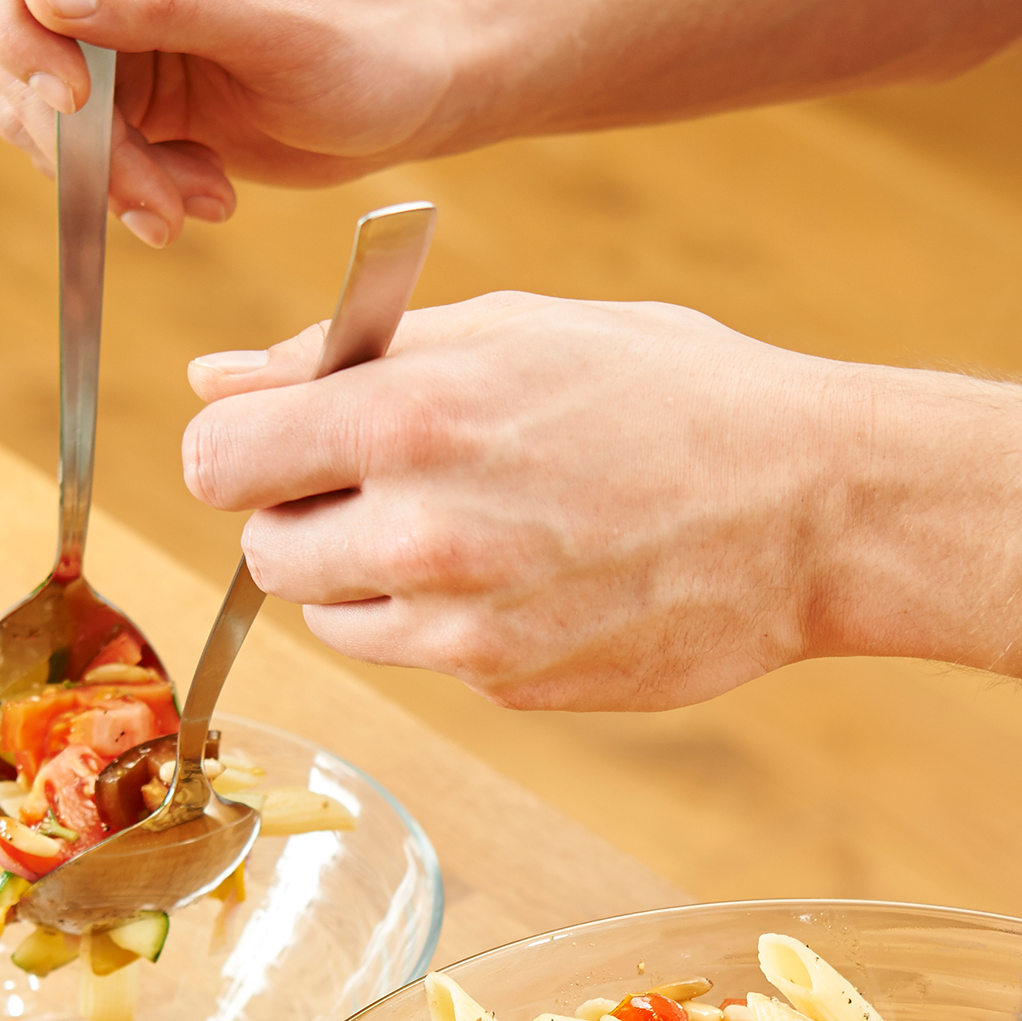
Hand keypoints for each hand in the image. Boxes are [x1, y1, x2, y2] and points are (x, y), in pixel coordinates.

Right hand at [0, 0, 464, 245]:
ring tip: (195, 203)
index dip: (15, 13)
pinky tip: (207, 196)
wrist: (416, 90)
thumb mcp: (282, 16)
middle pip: (25, 33)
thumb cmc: (372, 33)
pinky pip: (90, 151)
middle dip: (73, 133)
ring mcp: (121, 31)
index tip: (68, 100)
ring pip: (48, 105)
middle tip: (147, 196)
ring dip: (110, 174)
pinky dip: (136, 189)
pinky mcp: (137, 97)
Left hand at [179, 294, 854, 708]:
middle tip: (389, 483)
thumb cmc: (670, 393)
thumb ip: (341, 357)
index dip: (242, 449)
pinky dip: (448, 626)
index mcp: (409, 420)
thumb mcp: (509, 330)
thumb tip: (211, 385)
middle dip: (305, 517)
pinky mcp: (509, 690)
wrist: (810, 509)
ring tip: (473, 527)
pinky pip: (424, 661)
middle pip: (263, 554)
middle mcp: (422, 538)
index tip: (282, 444)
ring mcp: (466, 633)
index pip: (217, 462)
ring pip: (334, 619)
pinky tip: (534, 575)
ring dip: (368, 579)